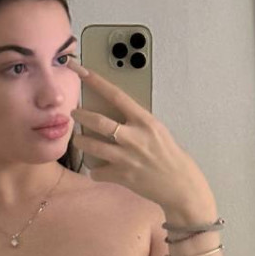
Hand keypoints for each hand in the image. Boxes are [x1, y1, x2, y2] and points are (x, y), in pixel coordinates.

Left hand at [65, 57, 214, 213]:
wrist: (180, 184)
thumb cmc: (170, 156)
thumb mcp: (157, 131)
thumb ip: (137, 123)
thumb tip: (114, 115)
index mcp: (144, 121)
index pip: (116, 95)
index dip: (96, 81)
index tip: (81, 71)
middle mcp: (134, 137)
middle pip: (98, 121)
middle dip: (81, 116)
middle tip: (74, 114)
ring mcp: (126, 157)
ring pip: (92, 146)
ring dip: (80, 142)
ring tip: (78, 140)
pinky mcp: (122, 176)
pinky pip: (98, 171)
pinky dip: (95, 170)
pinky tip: (98, 169)